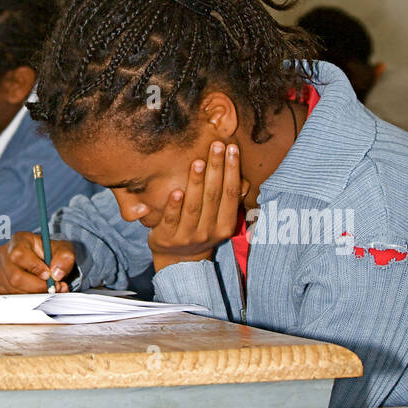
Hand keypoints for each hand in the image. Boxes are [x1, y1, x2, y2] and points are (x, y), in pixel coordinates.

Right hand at [0, 232, 74, 293]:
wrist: (45, 259)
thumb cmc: (51, 252)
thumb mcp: (63, 250)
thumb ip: (64, 259)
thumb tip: (56, 274)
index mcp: (19, 240)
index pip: (19, 255)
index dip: (34, 267)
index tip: (48, 274)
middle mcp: (5, 255)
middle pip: (15, 277)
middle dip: (37, 286)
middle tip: (53, 287)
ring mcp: (0, 271)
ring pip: (15, 290)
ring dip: (36, 294)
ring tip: (49, 289)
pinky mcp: (0, 285)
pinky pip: (13, 297)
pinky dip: (29, 298)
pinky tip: (39, 292)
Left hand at [150, 141, 248, 267]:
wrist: (179, 262)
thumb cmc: (201, 231)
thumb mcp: (219, 221)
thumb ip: (226, 201)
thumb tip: (240, 174)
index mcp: (225, 226)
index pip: (231, 194)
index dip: (232, 171)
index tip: (232, 149)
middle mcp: (209, 231)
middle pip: (214, 196)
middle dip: (217, 169)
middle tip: (217, 145)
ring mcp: (188, 236)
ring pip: (194, 206)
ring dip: (196, 183)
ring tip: (198, 162)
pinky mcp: (167, 237)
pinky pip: (172, 219)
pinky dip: (174, 205)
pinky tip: (177, 190)